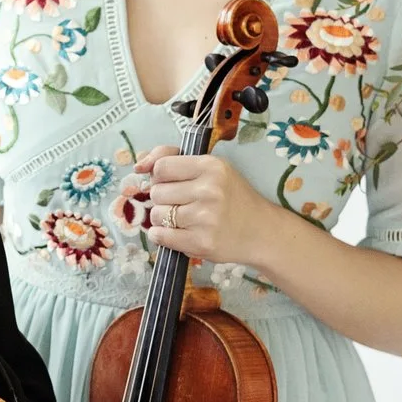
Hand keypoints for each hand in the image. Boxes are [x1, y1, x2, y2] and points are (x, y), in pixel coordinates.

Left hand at [134, 146, 286, 268]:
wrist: (262, 232)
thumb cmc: (233, 198)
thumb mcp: (212, 169)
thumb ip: (174, 159)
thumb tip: (139, 164)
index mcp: (211, 166)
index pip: (161, 167)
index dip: (160, 176)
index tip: (172, 183)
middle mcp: (208, 190)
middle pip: (156, 192)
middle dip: (163, 199)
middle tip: (183, 203)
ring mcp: (204, 218)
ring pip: (156, 214)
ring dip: (163, 218)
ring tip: (184, 219)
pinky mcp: (201, 242)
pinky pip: (160, 236)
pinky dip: (162, 235)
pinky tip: (178, 233)